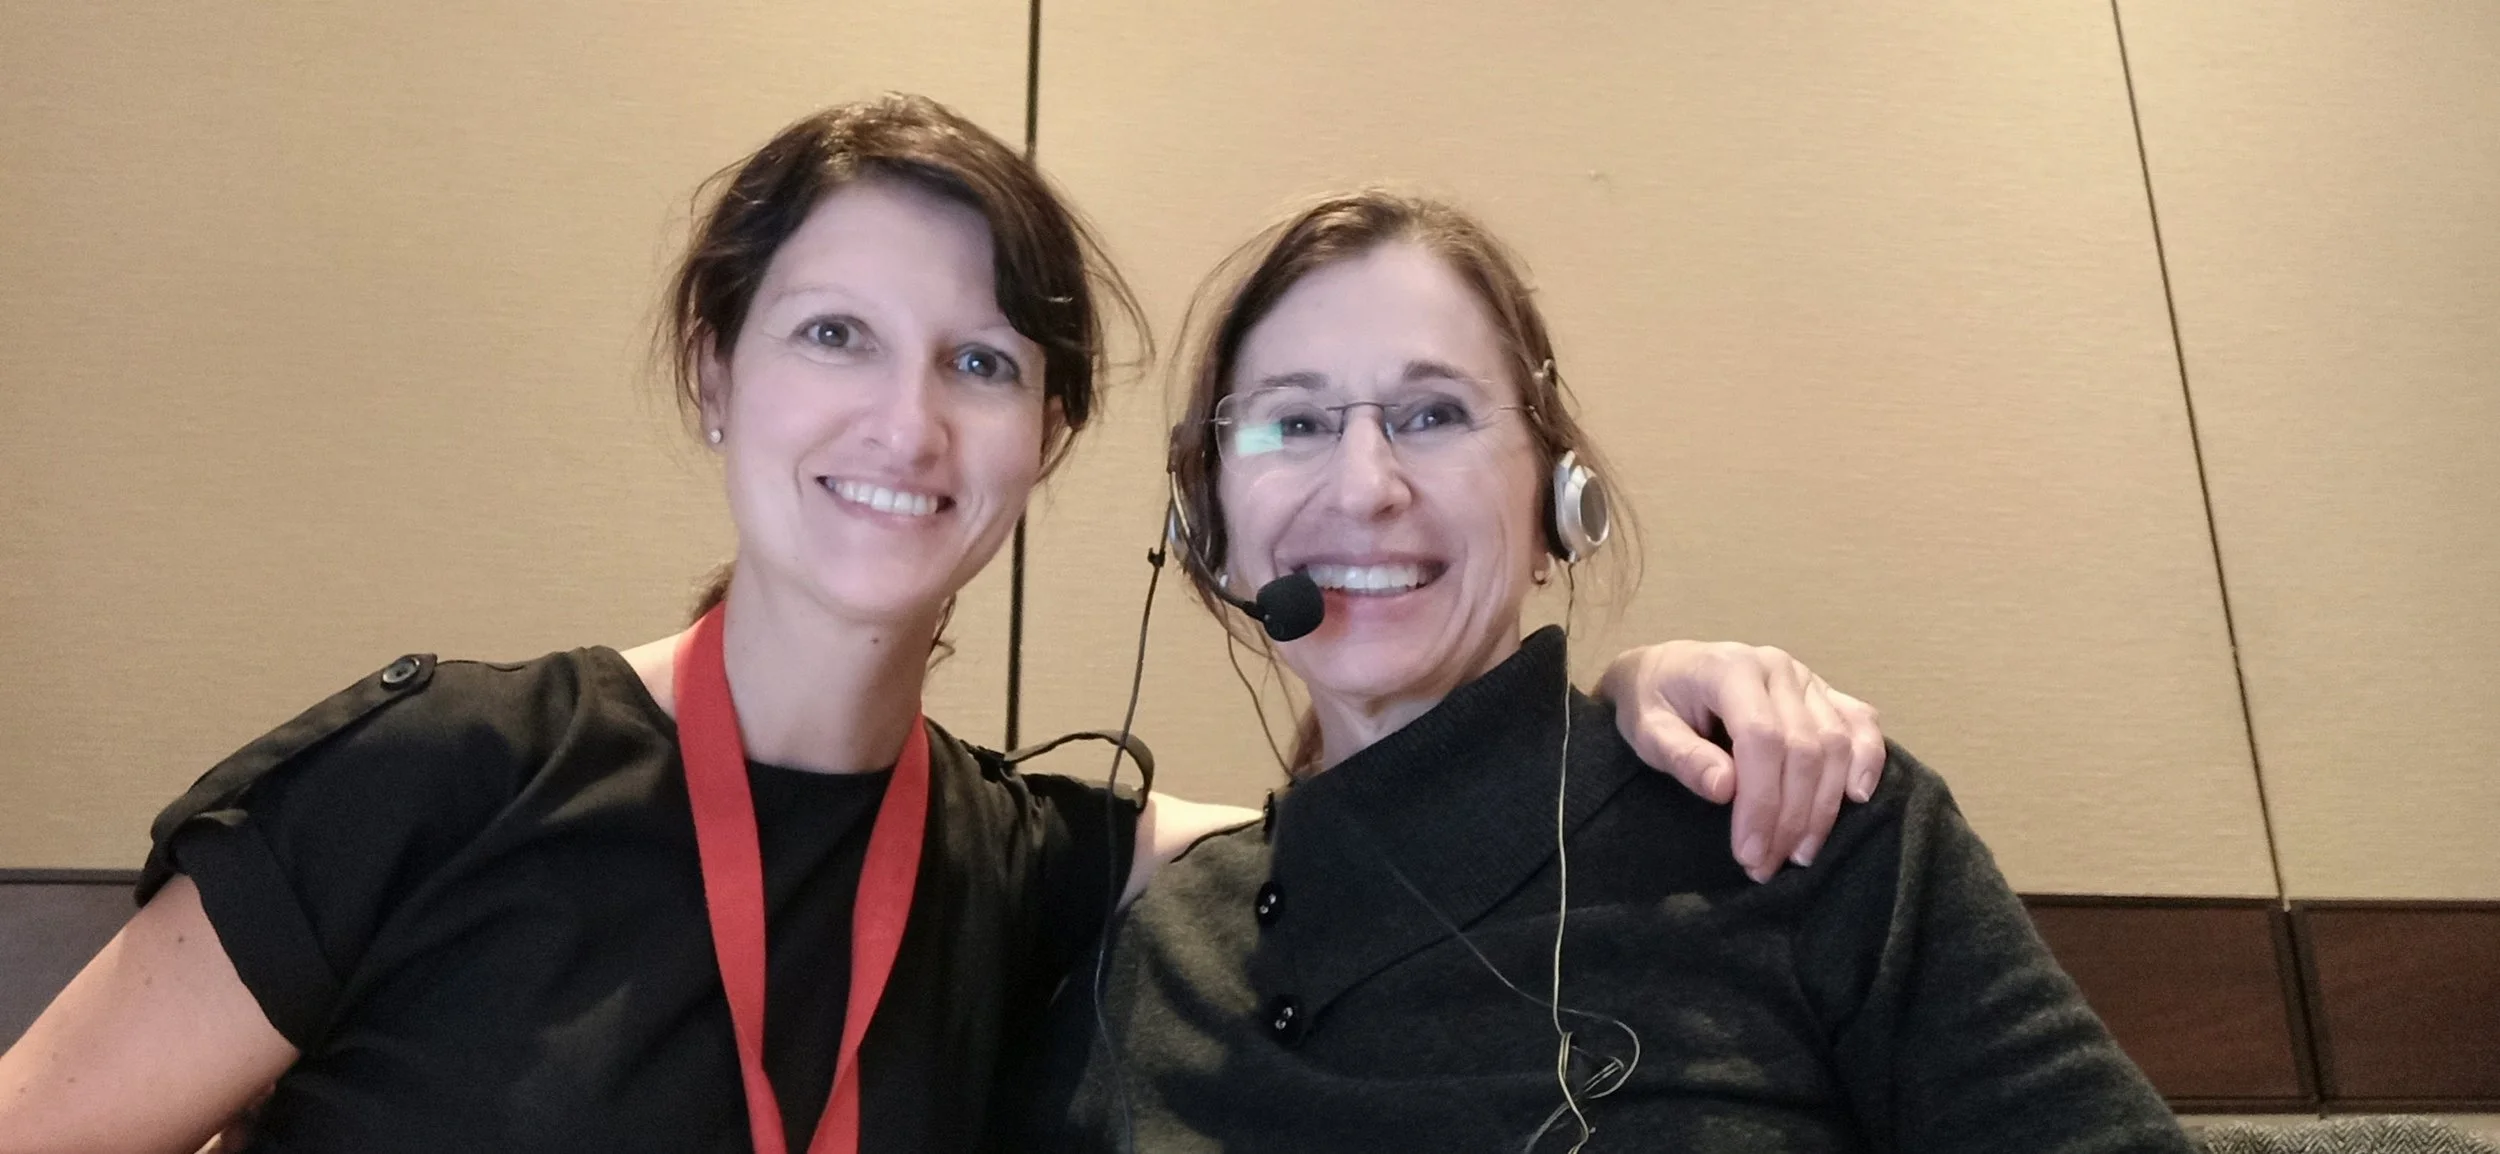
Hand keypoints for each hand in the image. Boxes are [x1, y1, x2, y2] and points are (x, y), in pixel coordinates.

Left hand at [1599, 641, 1884, 882]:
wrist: (1664, 671)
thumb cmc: (1652, 703)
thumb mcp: (1646, 730)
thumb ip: (1681, 757)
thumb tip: (1723, 789)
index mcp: (1731, 669)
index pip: (1761, 739)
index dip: (1761, 801)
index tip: (1748, 852)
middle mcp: (1777, 668)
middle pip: (1805, 748)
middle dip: (1790, 817)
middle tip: (1766, 865)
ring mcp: (1806, 678)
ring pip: (1836, 743)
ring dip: (1824, 806)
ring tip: (1799, 853)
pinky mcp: (1823, 692)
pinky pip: (1860, 722)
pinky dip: (1867, 759)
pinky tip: (1856, 798)